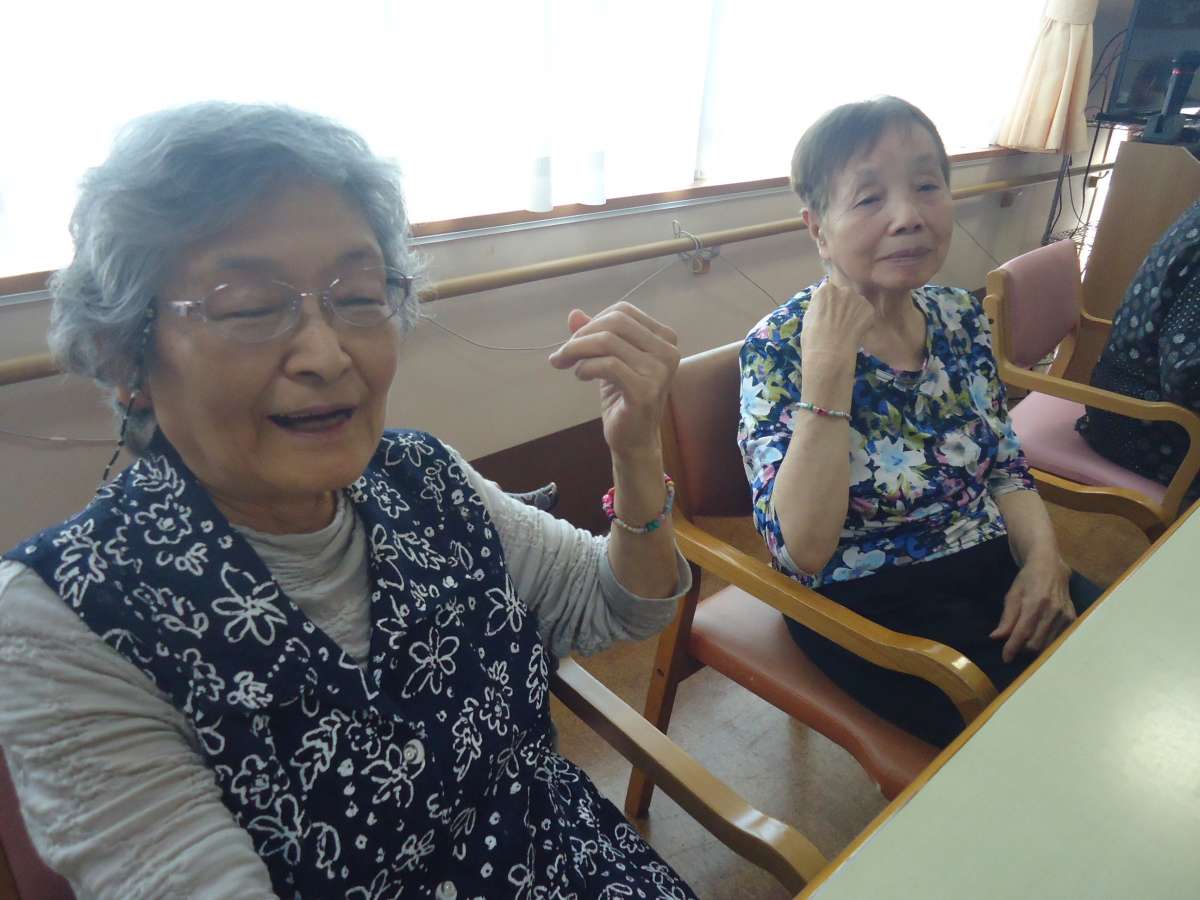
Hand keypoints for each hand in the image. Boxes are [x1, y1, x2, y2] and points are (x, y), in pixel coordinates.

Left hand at [548, 302, 679, 458]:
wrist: (634, 439)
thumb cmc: (623, 396)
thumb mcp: (609, 359)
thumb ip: (595, 335)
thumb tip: (573, 313)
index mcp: (664, 338)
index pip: (623, 311)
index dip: (593, 321)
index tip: (575, 339)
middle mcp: (668, 351)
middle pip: (614, 323)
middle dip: (581, 335)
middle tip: (563, 352)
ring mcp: (659, 372)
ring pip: (607, 342)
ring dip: (576, 350)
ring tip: (565, 363)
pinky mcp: (645, 391)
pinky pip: (607, 365)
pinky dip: (585, 367)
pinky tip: (580, 376)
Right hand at [800, 277, 875, 361]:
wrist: (830, 353)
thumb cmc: (813, 338)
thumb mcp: (808, 317)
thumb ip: (818, 304)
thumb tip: (822, 299)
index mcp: (825, 290)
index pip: (830, 290)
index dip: (830, 303)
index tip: (829, 313)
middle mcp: (843, 290)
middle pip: (845, 294)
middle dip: (844, 304)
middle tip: (839, 321)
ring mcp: (858, 299)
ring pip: (857, 302)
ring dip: (854, 311)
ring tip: (848, 328)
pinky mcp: (869, 309)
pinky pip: (866, 312)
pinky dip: (863, 320)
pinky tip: (856, 331)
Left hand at [990, 554, 1075, 662]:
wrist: (1051, 567)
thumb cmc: (1028, 579)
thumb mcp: (1012, 595)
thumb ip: (1006, 618)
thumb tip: (996, 637)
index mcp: (1035, 603)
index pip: (1022, 633)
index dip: (1012, 648)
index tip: (1005, 658)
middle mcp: (1052, 611)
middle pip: (1036, 644)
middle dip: (1023, 649)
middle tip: (1015, 646)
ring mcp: (1065, 616)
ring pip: (1048, 645)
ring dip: (1035, 648)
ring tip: (1026, 642)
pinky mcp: (1072, 618)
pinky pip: (1059, 639)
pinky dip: (1047, 643)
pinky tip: (1040, 637)